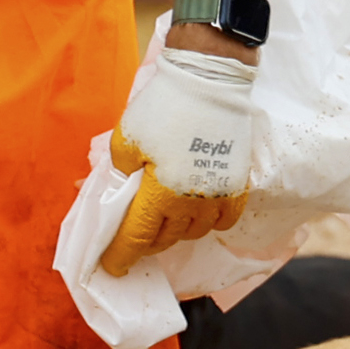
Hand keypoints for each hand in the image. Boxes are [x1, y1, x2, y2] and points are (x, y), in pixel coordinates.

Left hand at [96, 46, 257, 276]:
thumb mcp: (125, 137)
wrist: (210, 81)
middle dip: (145, 242)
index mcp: (158, 194)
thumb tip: (121, 184)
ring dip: (175, 230)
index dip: (121, 255)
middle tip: (134, 237)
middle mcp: (189, 204)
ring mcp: (217, 197)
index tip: (112, 267)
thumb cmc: (163, 107)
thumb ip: (118, 168)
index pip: (136, 238)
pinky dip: (206, 222)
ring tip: (164, 219)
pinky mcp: (237, 186)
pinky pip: (222, 221)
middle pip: (164, 238)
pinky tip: (196, 210)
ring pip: (192, 232)